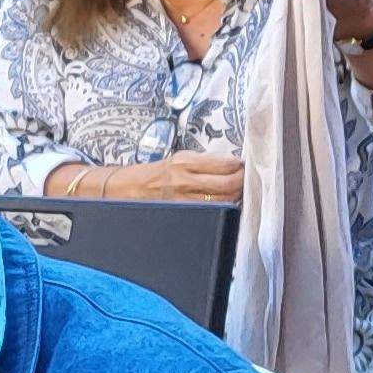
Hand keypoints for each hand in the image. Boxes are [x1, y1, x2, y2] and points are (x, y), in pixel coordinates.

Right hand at [87, 151, 244, 203]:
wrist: (126, 189)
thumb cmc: (156, 172)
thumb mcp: (179, 159)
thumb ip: (205, 162)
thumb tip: (233, 165)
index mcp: (185, 162)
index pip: (225, 164)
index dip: (240, 166)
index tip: (244, 166)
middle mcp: (184, 180)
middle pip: (229, 184)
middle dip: (243, 182)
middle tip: (247, 179)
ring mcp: (184, 200)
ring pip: (224, 200)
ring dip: (237, 196)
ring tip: (239, 191)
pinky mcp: (182, 212)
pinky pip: (212, 211)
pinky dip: (225, 207)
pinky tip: (227, 203)